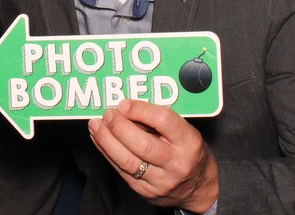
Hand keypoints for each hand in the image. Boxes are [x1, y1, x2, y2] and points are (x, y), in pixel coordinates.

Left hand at [88, 99, 218, 211]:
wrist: (198, 188)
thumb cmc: (189, 152)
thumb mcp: (185, 131)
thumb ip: (159, 120)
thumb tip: (128, 107)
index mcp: (189, 142)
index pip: (163, 120)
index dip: (139, 110)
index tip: (124, 104)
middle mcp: (176, 163)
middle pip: (141, 144)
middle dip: (119, 127)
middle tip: (107, 114)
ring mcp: (161, 181)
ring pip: (127, 161)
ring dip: (106, 140)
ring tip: (96, 125)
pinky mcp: (146, 192)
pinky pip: (121, 171)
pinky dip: (107, 153)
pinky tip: (99, 140)